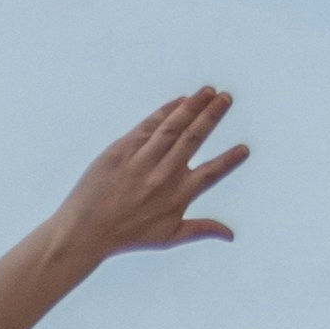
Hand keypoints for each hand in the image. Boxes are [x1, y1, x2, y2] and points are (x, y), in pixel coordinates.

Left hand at [47, 88, 249, 259]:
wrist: (84, 230)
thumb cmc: (128, 235)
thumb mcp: (167, 237)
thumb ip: (202, 229)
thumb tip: (231, 234)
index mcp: (177, 197)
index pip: (211, 173)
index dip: (229, 161)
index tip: (245, 148)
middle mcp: (162, 176)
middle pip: (193, 139)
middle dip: (212, 116)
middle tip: (227, 98)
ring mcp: (141, 161)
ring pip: (172, 127)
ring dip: (193, 106)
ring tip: (209, 91)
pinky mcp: (122, 150)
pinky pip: (148, 125)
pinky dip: (166, 111)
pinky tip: (180, 100)